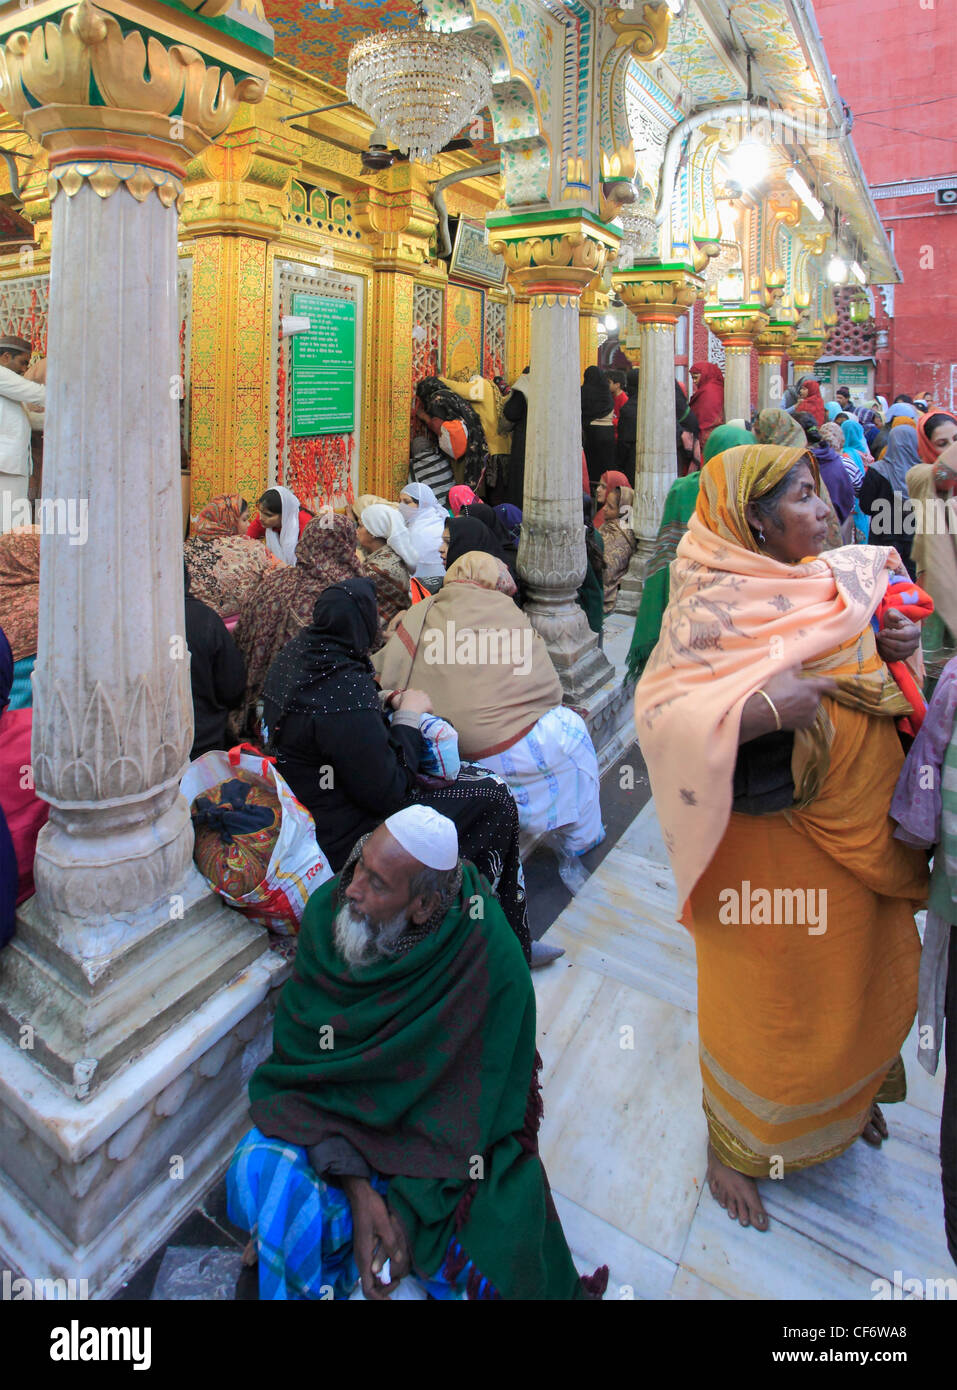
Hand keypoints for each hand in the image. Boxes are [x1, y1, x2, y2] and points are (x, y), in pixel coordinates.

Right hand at [343, 1178, 409, 1299]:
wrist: (360, 1195)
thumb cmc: (372, 1208)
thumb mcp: (385, 1225)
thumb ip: (391, 1245)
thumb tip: (398, 1262)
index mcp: (364, 1256)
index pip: (367, 1288)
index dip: (379, 1298)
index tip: (392, 1298)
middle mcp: (360, 1258)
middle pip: (368, 1286)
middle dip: (383, 1290)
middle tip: (398, 1282)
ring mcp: (361, 1253)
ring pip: (369, 1277)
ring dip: (382, 1281)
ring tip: (397, 1276)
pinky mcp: (364, 1248)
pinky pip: (370, 1267)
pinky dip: (380, 1272)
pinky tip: (391, 1265)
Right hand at [390, 688, 432, 714]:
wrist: (408, 710)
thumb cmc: (400, 706)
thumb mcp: (394, 701)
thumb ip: (394, 699)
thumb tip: (392, 700)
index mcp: (410, 691)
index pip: (412, 694)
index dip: (411, 700)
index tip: (409, 705)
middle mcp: (419, 692)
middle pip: (420, 697)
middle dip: (419, 702)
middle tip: (415, 709)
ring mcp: (425, 698)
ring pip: (426, 703)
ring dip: (424, 707)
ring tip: (420, 713)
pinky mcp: (429, 705)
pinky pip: (430, 709)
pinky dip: (428, 712)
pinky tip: (424, 716)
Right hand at [762, 665, 838, 730]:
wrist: (764, 711)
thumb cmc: (774, 690)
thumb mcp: (783, 673)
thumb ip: (794, 665)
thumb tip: (799, 660)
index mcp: (812, 687)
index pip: (828, 684)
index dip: (831, 683)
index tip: (834, 684)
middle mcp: (814, 700)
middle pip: (817, 695)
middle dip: (810, 693)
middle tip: (798, 693)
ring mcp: (811, 712)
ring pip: (812, 706)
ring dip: (807, 704)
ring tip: (793, 703)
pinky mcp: (806, 723)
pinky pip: (808, 716)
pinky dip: (803, 714)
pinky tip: (792, 712)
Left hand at [876, 608, 919, 662]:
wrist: (895, 629)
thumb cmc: (893, 620)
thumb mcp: (893, 613)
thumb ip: (893, 614)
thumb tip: (893, 617)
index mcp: (915, 632)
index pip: (904, 636)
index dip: (891, 635)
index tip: (881, 632)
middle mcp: (914, 644)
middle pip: (899, 646)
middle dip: (885, 641)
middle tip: (877, 636)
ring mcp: (909, 652)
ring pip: (894, 654)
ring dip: (883, 647)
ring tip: (877, 640)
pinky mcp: (901, 658)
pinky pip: (891, 658)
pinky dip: (883, 653)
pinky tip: (879, 646)